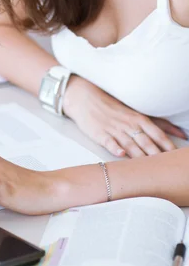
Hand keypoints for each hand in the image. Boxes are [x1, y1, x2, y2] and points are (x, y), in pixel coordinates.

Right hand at [63, 76, 186, 157]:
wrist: (86, 98)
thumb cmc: (113, 107)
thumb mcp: (137, 113)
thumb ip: (159, 124)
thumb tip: (182, 134)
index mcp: (139, 118)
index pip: (158, 134)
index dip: (168, 146)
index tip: (177, 157)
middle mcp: (128, 124)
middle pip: (146, 142)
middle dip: (157, 154)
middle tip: (166, 166)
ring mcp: (114, 129)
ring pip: (130, 144)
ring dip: (140, 156)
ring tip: (149, 167)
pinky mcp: (100, 133)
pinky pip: (109, 141)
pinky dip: (115, 147)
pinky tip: (120, 154)